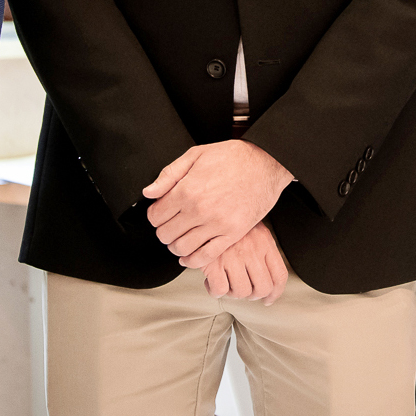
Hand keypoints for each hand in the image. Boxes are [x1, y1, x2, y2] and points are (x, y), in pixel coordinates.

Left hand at [144, 139, 294, 267]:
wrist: (266, 163)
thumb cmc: (234, 157)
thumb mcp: (196, 155)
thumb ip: (169, 174)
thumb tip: (149, 193)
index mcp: (187, 190)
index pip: (155, 216)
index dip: (155, 215)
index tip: (161, 213)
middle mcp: (199, 210)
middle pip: (166, 234)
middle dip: (164, 230)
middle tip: (171, 225)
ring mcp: (216, 224)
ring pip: (182, 248)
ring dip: (176, 246)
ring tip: (181, 238)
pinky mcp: (232, 234)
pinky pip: (205, 256)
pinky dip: (192, 260)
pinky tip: (190, 255)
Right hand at [202, 223, 290, 304]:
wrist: (206, 208)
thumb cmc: (229, 222)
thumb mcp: (253, 229)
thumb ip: (263, 251)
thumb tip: (269, 282)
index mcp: (265, 242)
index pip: (279, 275)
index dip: (275, 293)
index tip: (268, 299)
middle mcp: (252, 250)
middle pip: (262, 288)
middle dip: (253, 295)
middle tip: (243, 290)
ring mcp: (233, 257)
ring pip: (241, 292)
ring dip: (232, 293)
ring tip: (225, 282)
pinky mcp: (213, 262)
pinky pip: (220, 290)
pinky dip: (215, 291)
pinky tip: (211, 282)